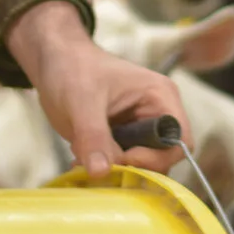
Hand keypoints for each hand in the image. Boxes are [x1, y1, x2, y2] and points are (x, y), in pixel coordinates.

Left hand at [8, 0, 189, 177]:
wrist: (54, 60)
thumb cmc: (72, 68)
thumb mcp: (80, 101)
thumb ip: (93, 136)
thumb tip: (101, 173)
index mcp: (161, 96)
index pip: (179, 141)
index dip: (156, 158)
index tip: (122, 161)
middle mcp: (157, 113)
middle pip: (163, 158)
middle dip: (131, 167)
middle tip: (97, 163)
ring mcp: (140, 127)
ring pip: (142, 165)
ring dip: (115, 169)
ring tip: (84, 158)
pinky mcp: (124, 138)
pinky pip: (124, 163)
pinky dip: (105, 166)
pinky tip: (81, 157)